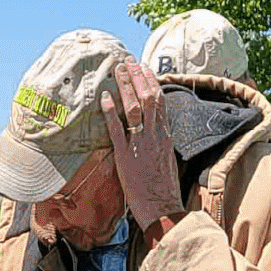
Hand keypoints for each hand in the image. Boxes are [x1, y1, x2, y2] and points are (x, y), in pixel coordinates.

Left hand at [99, 56, 184, 229]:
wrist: (163, 208)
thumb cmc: (162, 189)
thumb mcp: (164, 160)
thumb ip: (158, 144)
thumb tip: (151, 133)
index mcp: (165, 136)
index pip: (161, 102)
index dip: (152, 83)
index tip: (145, 69)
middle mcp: (156, 136)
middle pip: (149, 99)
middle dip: (139, 78)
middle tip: (129, 62)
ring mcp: (141, 145)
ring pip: (135, 108)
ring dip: (126, 87)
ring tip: (118, 71)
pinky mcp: (127, 156)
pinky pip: (118, 130)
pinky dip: (111, 113)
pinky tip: (104, 98)